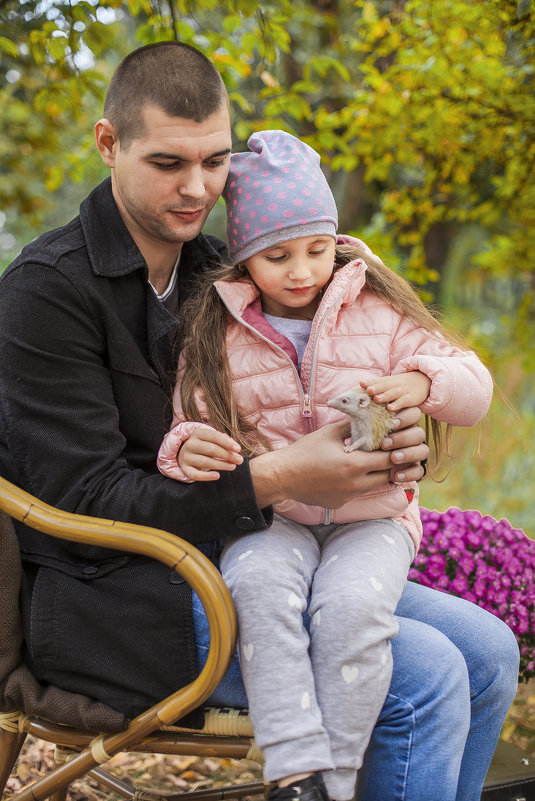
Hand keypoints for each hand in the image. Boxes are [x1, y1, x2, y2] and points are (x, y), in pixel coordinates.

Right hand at [179, 428, 242, 481]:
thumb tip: (234, 449)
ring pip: (204, 462)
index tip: (238, 449)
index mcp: (198, 433)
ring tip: (233, 466)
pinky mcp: (185, 469)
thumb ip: (225, 441)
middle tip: (239, 460)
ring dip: (221, 465)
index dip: (227, 443)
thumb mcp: (214, 439)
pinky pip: (195, 475)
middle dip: (227, 455)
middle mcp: (190, 444)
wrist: (187, 453)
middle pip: (210, 449)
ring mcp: (186, 457)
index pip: (213, 436)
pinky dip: (206, 476)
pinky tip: (217, 476)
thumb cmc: (206, 445)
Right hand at [249, 406, 427, 507]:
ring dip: (375, 475)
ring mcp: (348, 496)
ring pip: (374, 486)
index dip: (394, 451)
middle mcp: (355, 484)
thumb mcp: (330, 433)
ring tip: (370, 462)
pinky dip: (358, 484)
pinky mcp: (339, 504)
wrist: (282, 475)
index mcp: (354, 465)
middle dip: (389, 464)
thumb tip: (369, 416)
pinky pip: (357, 494)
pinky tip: (348, 474)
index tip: (393, 443)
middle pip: (387, 476)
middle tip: (387, 452)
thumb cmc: (305, 451)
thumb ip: (353, 425)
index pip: (389, 460)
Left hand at [360, 371, 430, 410]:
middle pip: (385, 385)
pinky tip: (390, 408)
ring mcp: (404, 391)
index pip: (379, 380)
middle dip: (376, 387)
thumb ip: (378, 384)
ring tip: (376, 399)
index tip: (361, 383)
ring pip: (394, 393)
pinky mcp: (412, 398)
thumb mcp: (391, 382)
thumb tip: (360, 385)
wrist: (425, 380)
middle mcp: (396, 384)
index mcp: (389, 380)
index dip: (370, 381)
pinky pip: (404, 401)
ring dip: (385, 396)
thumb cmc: (402, 384)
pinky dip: (398, 404)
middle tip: (368, 390)